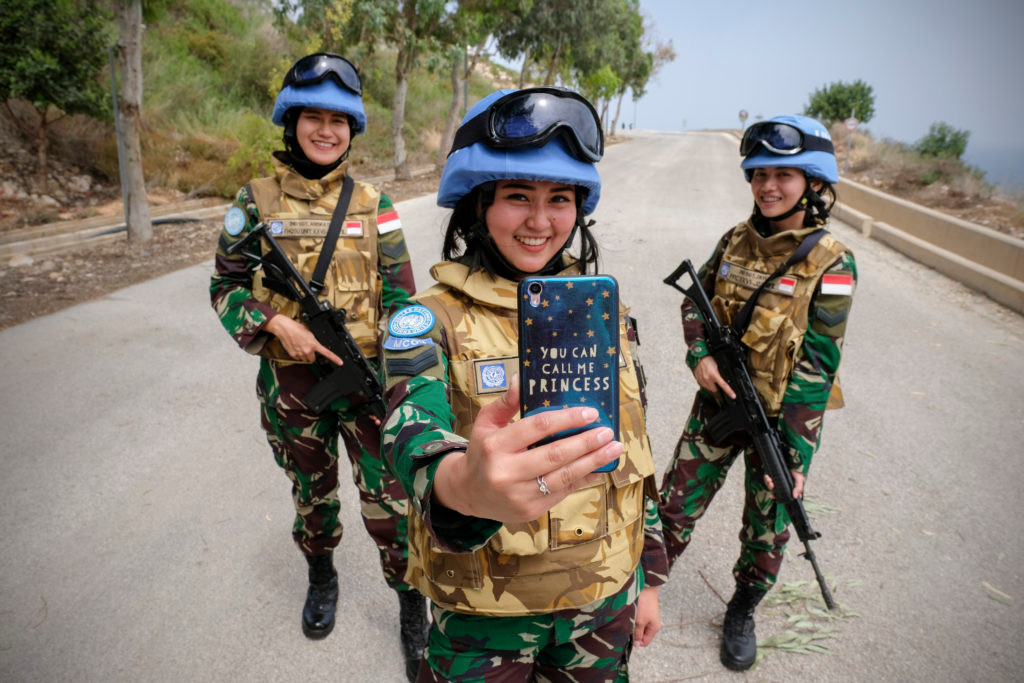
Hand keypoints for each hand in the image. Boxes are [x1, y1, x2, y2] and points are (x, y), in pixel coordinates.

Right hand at [264, 314, 342, 364]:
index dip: (335, 358)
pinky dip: (298, 354)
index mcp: (314, 344)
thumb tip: (316, 344)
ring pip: (306, 359)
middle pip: (313, 359)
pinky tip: (296, 347)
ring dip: (304, 355)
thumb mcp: (309, 332)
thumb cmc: (296, 328)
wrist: (284, 328)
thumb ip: (314, 341)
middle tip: (308, 348)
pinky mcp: (293, 355)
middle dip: (312, 355)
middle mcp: (307, 350)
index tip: (340, 362)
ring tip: (300, 345)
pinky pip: (298, 358)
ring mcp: (300, 354)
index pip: (326, 353)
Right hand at [431, 378, 622, 524]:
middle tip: (608, 431)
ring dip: (593, 461)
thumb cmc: (482, 452)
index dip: (567, 419)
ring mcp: (519, 495)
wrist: (469, 493)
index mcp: (495, 445)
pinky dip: (584, 479)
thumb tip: (520, 379)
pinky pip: (563, 492)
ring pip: (563, 476)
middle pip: (555, 454)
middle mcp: (506, 472)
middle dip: (586, 442)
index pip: (537, 428)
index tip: (590, 412)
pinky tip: (599, 467)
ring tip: (613, 449)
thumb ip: (506, 402)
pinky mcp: (531, 510)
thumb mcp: (487, 423)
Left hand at [634, 586, 660, 646]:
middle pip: (641, 634)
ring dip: (632, 624)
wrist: (646, 586)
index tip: (628, 635)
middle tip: (628, 624)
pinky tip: (629, 612)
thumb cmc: (644, 603)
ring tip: (629, 617)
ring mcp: (648, 617)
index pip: (644, 642)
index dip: (636, 641)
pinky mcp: (644, 611)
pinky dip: (632, 617)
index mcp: (654, 628)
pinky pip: (637, 619)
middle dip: (633, 631)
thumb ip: (638, 633)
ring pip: (638, 626)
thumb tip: (637, 645)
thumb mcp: (640, 621)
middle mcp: (652, 623)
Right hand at [693, 356, 734, 398]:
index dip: (729, 391)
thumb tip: (726, 379)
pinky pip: (703, 385)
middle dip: (718, 388)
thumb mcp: (719, 365)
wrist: (698, 355)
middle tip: (719, 384)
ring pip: (709, 389)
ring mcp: (702, 380)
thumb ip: (721, 373)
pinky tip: (707, 379)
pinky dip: (706, 384)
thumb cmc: (708, 358)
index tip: (733, 396)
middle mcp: (707, 378)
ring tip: (712, 380)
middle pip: (715, 390)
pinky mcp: (698, 379)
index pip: (724, 385)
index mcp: (714, 374)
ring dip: (712, 386)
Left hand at [765, 469, 804, 498]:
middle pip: (772, 489)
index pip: (778, 495)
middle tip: (772, 485)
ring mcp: (776, 480)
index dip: (774, 496)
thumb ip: (798, 488)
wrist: (794, 465)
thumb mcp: (799, 481)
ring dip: (768, 482)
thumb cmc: (797, 475)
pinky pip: (767, 478)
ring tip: (770, 480)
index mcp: (785, 489)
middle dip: (770, 487)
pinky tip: (768, 476)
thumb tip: (795, 496)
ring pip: (769, 483)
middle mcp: (780, 485)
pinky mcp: (773, 475)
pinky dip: (766, 478)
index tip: (772, 495)